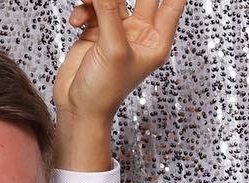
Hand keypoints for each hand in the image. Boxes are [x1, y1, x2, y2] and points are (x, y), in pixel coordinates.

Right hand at [54, 0, 186, 121]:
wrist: (80, 106)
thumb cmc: (104, 89)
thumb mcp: (112, 46)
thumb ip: (109, 10)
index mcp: (157, 41)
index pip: (172, 3)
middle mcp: (141, 34)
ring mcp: (118, 30)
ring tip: (85, 2)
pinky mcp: (97, 30)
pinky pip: (92, 6)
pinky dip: (83, 9)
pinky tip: (76, 22)